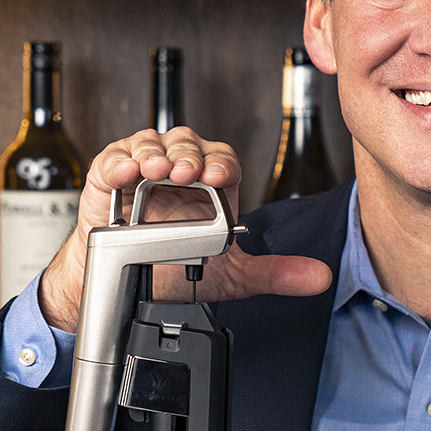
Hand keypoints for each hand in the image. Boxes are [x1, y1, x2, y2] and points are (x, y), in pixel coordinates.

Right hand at [37, 126, 331, 331]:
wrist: (128, 286)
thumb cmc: (172, 271)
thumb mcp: (230, 275)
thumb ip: (274, 272)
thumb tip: (319, 276)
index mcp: (211, 185)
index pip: (223, 161)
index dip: (222, 165)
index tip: (221, 178)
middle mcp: (179, 170)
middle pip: (188, 145)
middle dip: (189, 156)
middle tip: (188, 174)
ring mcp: (144, 170)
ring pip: (153, 144)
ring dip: (155, 154)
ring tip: (158, 170)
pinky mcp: (110, 176)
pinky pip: (114, 159)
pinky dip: (119, 162)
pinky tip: (127, 172)